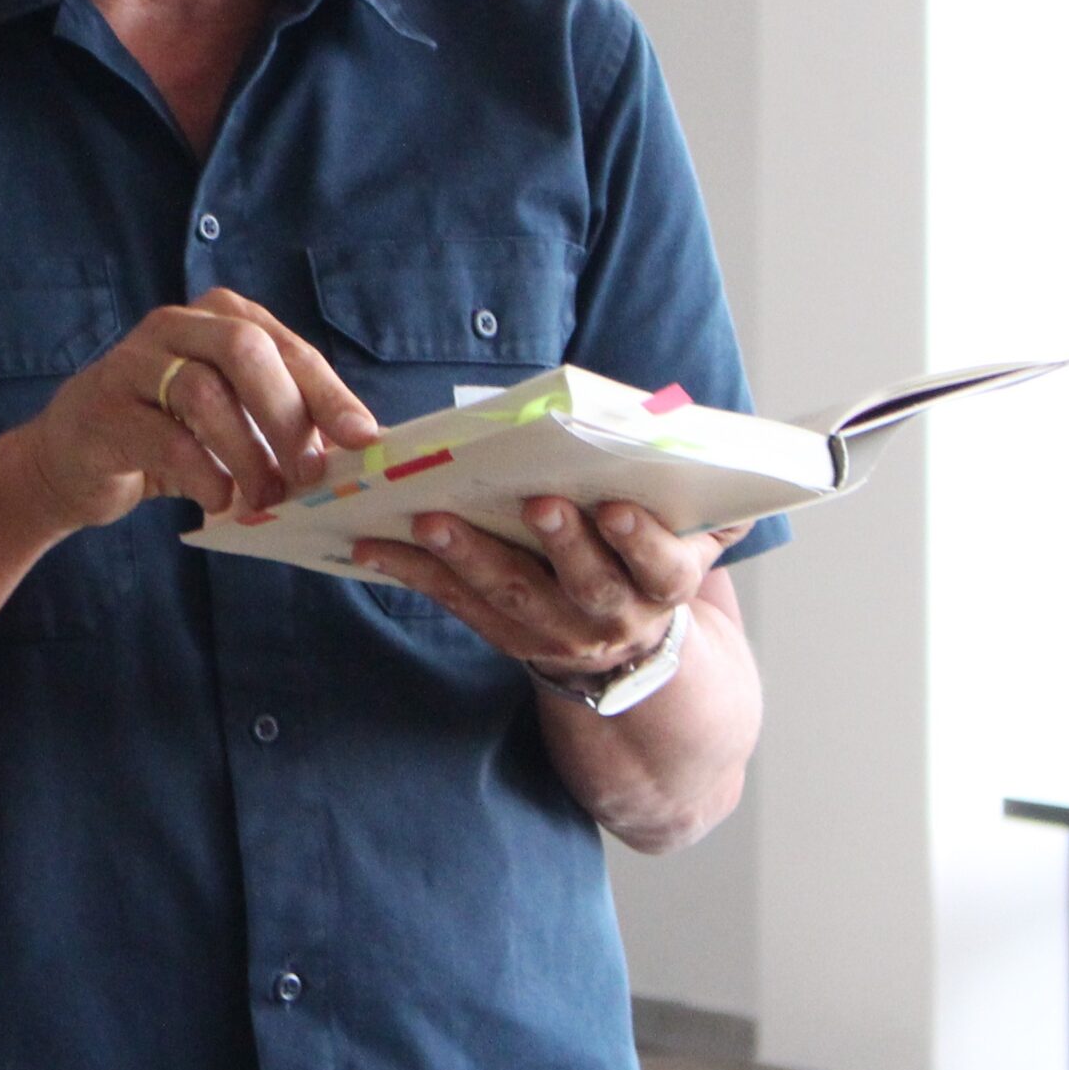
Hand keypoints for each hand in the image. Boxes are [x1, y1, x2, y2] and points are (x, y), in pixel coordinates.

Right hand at [10, 288, 380, 534]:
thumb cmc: (165, 435)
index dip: (327, 391)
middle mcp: (175, 326)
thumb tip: (352, 451)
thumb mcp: (228, 418)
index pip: (284, 345)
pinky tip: (218, 499)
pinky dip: (201, 473)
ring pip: (203, 391)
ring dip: (246, 452)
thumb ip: (277, 419)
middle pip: (244, 349)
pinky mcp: (103, 409)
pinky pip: (162, 437)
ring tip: (266, 497)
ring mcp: (132, 363)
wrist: (71, 459)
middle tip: (310, 473)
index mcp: (217, 318)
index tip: (361, 437)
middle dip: (287, 414)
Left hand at [356, 499, 737, 677]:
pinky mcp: (508, 637)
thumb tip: (685, 427)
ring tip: (430, 521)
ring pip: (512, 597)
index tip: (614, 507)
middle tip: (534, 503)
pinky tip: (376, 547)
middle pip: (586, 585)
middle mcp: (613, 617)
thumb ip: (693, 492)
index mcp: (663, 584)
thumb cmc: (645, 555)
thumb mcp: (685, 532)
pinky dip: (417, 575)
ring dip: (469, 557)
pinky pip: (460, 605)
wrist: (624, 642)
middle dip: (561, 544)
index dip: (640, 540)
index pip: (660, 566)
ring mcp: (557, 634)